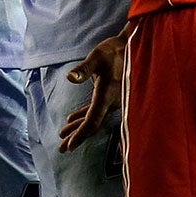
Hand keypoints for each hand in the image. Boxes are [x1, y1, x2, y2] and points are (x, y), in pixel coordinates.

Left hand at [58, 36, 124, 151]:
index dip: (81, 134)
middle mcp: (112, 102)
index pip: (92, 120)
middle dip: (77, 136)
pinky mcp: (110, 96)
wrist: (133, 47)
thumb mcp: (98, 56)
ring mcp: (112, 101)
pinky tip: (71, 119)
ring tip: (62, 136)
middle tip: (62, 149)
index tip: (70, 146)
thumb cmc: (114, 50)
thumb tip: (70, 77)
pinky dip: (83, 116)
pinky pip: (96, 111)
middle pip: (92, 124)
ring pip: (93, 119)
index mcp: (108, 96)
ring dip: (78, 127)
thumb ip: (84, 68)